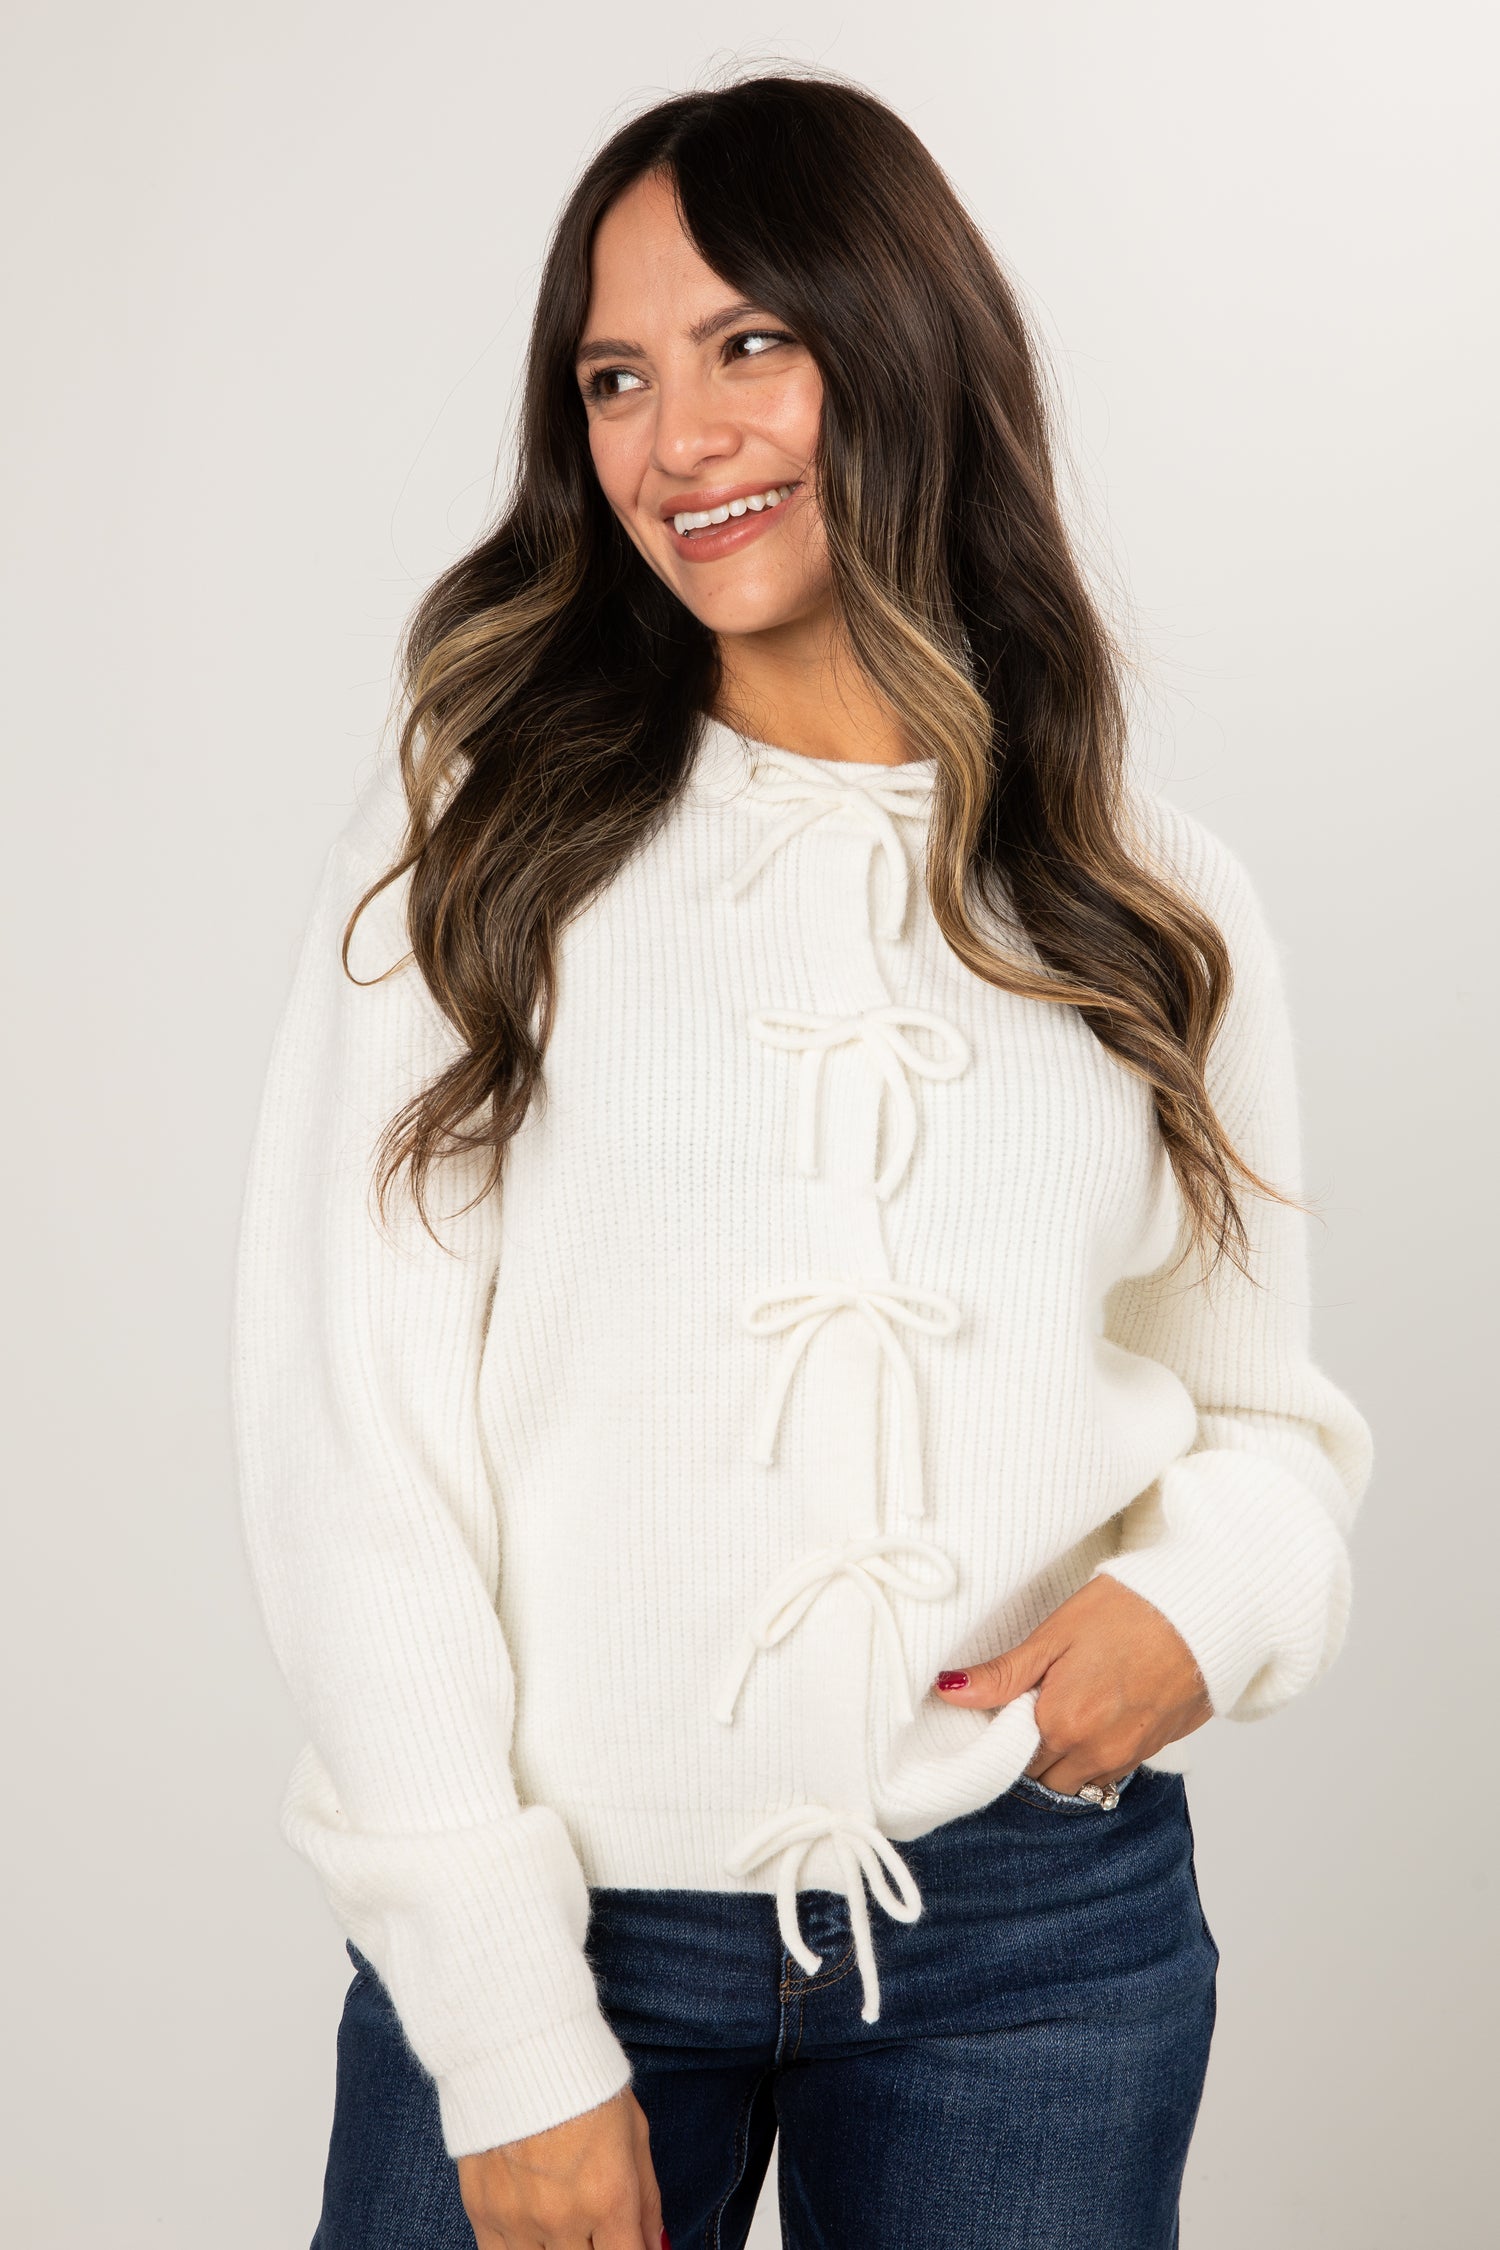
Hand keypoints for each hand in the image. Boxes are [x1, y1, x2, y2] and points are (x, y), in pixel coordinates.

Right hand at [455, 2085, 665, 2249]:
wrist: (519, 2046)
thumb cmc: (585, 2084)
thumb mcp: (634, 2134)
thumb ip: (647, 2202)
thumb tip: (655, 2247)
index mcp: (609, 2198)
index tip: (630, 2246)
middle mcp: (564, 2218)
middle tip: (598, 2231)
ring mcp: (519, 2221)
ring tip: (568, 2229)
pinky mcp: (483, 2213)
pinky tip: (534, 2235)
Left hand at [933, 1576, 1211, 1794]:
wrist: (1205, 1610)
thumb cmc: (1130, 1610)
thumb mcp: (1055, 1635)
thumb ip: (1002, 1674)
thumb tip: (948, 1691)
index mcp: (1062, 1725)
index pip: (1012, 1763)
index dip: (1004, 1738)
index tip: (1004, 1711)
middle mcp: (1095, 1753)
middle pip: (1045, 1778)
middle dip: (1032, 1753)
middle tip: (1032, 1709)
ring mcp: (1129, 1756)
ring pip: (1080, 1780)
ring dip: (1066, 1759)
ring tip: (1067, 1709)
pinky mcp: (1157, 1749)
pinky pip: (1113, 1772)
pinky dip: (1098, 1755)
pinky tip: (1099, 1715)